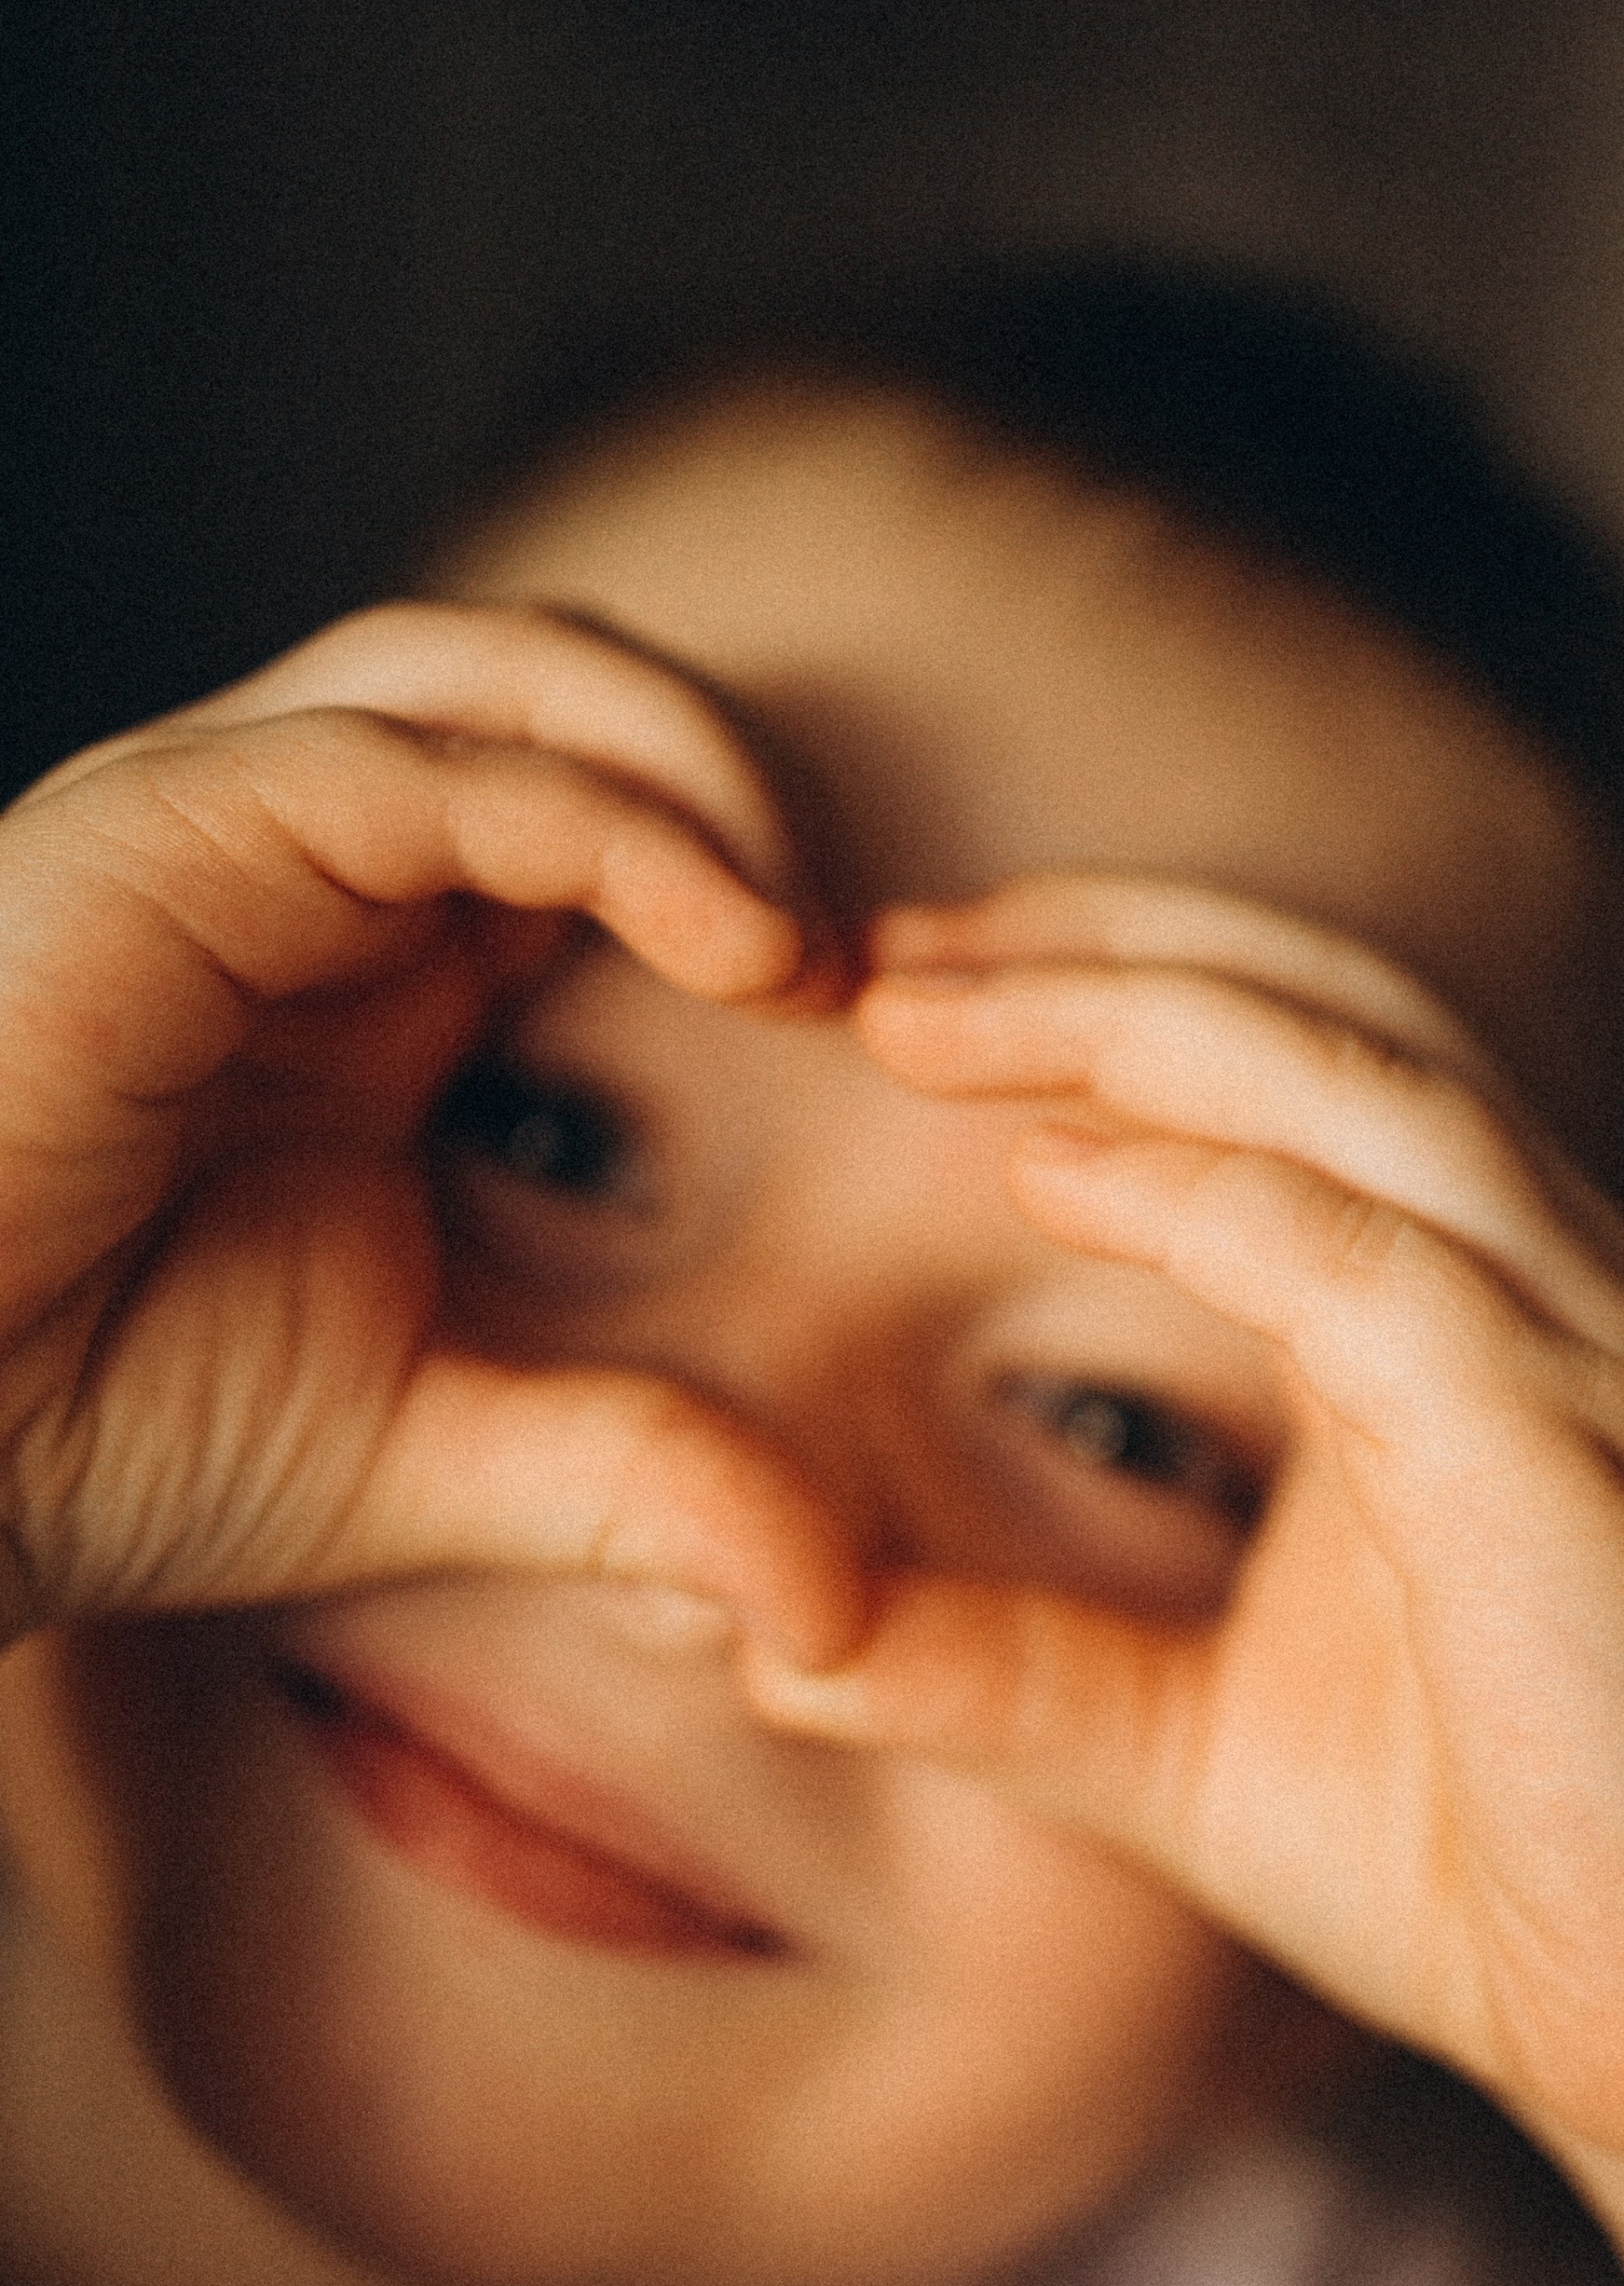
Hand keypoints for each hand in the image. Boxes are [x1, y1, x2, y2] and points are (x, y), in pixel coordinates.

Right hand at [0, 605, 861, 1658]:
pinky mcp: (166, 834)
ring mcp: (223, 830)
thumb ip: (645, 1484)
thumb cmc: (94, 1437)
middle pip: (565, 692)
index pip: (592, 812)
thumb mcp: (440, 1450)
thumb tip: (833, 1613)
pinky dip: (603, 817)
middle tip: (861, 955)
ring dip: (694, 769)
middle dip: (743, 784)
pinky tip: (727, 939)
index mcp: (365, 969)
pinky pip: (423, 761)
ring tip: (801, 936)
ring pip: (501, 672)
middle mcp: (299, 869)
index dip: (752, 874)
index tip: (867, 1021)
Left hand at [748, 874, 1623, 2173]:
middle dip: (1090, 946)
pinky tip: (1055, 1173)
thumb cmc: (1490, 1873)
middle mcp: (1541, 1288)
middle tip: (874, 945)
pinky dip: (1219, 1199)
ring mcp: (1583, 1358)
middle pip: (1324, 1004)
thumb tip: (769, 1639)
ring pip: (1365, 1085)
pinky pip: (1388, 1275)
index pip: (1289, 1058)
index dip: (1089, 992)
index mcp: (1465, 1314)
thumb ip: (1003, 1671)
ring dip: (1134, 1016)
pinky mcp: (1584, 1467)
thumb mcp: (1188, 1749)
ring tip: (929, 1003)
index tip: (884, 990)